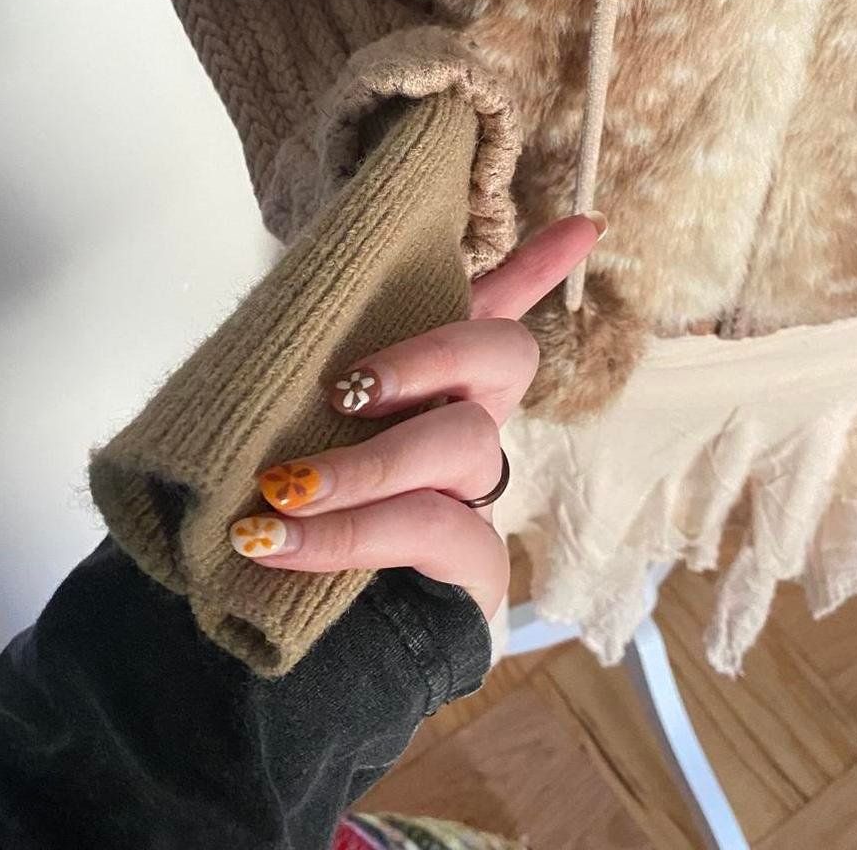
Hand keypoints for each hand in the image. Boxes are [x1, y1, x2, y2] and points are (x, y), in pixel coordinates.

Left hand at [228, 214, 604, 619]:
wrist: (299, 633)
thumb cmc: (292, 509)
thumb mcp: (291, 427)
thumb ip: (299, 380)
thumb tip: (268, 323)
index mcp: (431, 387)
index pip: (492, 312)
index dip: (537, 268)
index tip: (587, 223)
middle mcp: (468, 428)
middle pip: (501, 356)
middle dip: (428, 356)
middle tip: (345, 389)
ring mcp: (477, 494)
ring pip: (462, 443)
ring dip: (362, 466)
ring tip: (280, 490)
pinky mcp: (474, 563)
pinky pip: (424, 529)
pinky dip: (343, 535)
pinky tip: (275, 542)